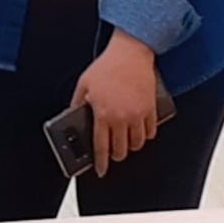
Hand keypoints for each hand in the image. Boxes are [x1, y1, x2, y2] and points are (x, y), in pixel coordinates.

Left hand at [71, 31, 160, 176]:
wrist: (130, 52)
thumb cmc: (107, 66)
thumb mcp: (84, 83)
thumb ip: (77, 102)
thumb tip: (72, 115)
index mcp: (102, 114)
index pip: (101, 147)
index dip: (101, 163)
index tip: (101, 170)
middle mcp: (121, 117)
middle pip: (121, 150)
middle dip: (116, 155)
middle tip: (113, 152)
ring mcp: (138, 114)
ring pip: (137, 144)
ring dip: (131, 147)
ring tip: (126, 142)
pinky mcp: (150, 109)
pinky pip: (150, 132)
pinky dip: (145, 136)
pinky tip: (140, 132)